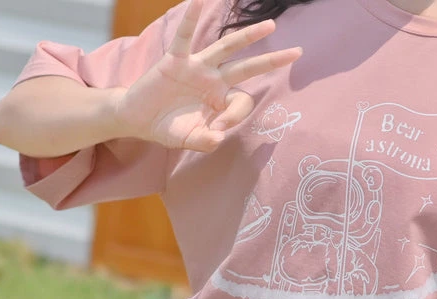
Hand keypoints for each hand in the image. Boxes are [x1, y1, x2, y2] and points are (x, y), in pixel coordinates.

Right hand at [114, 0, 302, 150]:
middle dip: (272, 60)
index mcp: (221, 100)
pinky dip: (191, 19)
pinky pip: (185, 37)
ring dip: (248, 37)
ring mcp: (197, 68)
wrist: (138, 119)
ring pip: (227, 48)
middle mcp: (214, 80)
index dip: (235, 115)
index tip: (219, 128)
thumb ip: (205, 142)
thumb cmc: (167, 128)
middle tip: (298, 52)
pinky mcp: (176, 60)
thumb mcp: (188, 140)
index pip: (242, 102)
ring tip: (270, 27)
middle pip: (248, 67)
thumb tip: (218, 137)